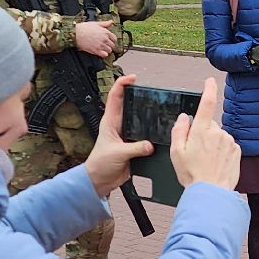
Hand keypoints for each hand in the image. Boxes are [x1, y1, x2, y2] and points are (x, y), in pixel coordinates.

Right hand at [74, 19, 116, 56]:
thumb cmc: (84, 28)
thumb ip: (104, 24)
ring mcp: (101, 45)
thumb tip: (111, 22)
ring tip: (103, 49)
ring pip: (109, 51)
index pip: (114, 38)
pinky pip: (105, 55)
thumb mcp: (96, 23)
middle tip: (105, 45)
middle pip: (112, 45)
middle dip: (109, 45)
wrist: (76, 33)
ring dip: (107, 50)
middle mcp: (105, 39)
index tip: (109, 40)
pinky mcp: (96, 51)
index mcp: (105, 32)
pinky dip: (104, 54)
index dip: (112, 40)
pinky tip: (101, 52)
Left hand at [85, 74, 154, 194]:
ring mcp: (127, 135)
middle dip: (138, 94)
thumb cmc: (99, 164)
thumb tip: (150, 144)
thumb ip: (135, 148)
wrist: (100, 180)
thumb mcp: (118, 154)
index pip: (115, 96)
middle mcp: (119, 126)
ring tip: (157, 106)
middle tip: (149, 88)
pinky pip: (145, 136)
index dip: (123, 84)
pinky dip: (152, 133)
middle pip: (129, 104)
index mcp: (110, 122)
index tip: (133, 78)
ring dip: (146, 114)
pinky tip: (159, 131)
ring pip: (139, 119)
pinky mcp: (133, 145)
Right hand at [170, 78, 240, 189]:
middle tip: (196, 152)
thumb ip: (179, 130)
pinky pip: (227, 146)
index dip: (208, 89)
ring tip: (206, 161)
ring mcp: (229, 141)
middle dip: (203, 133)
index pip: (207, 103)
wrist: (211, 192)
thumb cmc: (192, 174)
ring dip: (213, 144)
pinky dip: (222, 152)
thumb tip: (184, 117)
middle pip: (209, 125)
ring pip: (219, 136)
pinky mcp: (237, 151)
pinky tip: (216, 163)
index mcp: (201, 130)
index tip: (209, 81)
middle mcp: (218, 132)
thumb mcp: (176, 152)